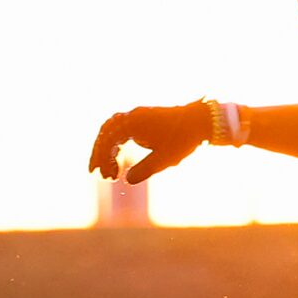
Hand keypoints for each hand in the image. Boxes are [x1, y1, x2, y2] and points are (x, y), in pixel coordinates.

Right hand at [91, 102, 215, 184]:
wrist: (201, 120)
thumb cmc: (184, 138)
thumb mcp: (165, 158)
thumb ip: (145, 170)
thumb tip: (127, 180)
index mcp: (134, 122)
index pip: (108, 139)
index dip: (102, 158)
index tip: (104, 174)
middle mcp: (132, 116)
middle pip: (105, 133)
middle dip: (100, 154)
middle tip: (95, 172)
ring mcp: (137, 117)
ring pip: (112, 131)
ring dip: (107, 149)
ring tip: (108, 170)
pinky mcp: (143, 121)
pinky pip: (122, 131)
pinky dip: (117, 145)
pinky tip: (119, 160)